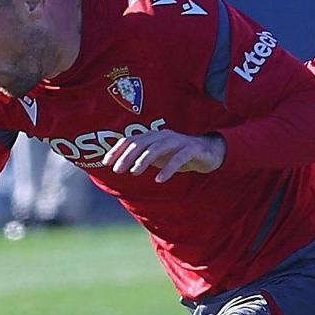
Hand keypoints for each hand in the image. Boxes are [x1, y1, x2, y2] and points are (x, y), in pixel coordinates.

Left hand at [100, 129, 226, 181]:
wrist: (208, 153)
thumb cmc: (178, 155)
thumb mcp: (157, 157)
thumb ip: (141, 157)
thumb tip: (119, 165)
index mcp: (153, 136)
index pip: (131, 139)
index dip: (117, 150)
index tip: (106, 163)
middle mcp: (163, 135)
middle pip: (141, 142)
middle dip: (127, 156)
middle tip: (117, 170)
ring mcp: (178, 141)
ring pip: (158, 148)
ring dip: (144, 160)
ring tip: (135, 172)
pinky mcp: (192, 149)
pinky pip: (179, 158)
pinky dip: (168, 168)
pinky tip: (160, 179)